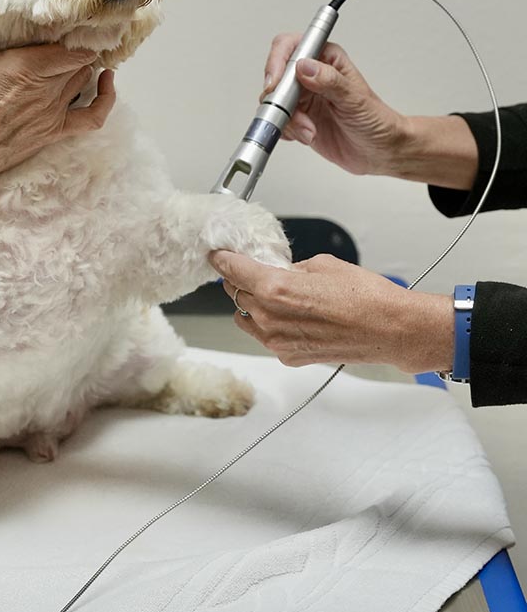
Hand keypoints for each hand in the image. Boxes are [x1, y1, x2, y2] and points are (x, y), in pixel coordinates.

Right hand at [0, 44, 115, 238]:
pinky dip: (106, 99)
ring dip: (83, 66)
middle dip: (77, 44)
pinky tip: (107, 82)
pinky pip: (92, 116)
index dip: (74, 29)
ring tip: (77, 54)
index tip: (72, 19)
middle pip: (76, 59)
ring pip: (83, 79)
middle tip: (71, 33)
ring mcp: (52, 112)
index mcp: (25, 65)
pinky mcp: (51, 133)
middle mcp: (45, 88)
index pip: (67, 44)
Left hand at [209, 249, 452, 373]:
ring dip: (252, 304)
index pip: (232, 271)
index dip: (223, 260)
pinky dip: (269, 324)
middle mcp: (270, 318)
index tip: (218, 255)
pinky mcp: (289, 356)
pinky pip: (266, 336)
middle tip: (252, 271)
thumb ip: (290, 268)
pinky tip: (291, 315)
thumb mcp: (322, 265)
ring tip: (273, 295)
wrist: (392, 330)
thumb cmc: (366, 296)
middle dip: (240, 281)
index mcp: (274, 289)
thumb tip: (278, 270)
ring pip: (246, 318)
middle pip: (236, 295)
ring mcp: (277, 341)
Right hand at [262, 36, 406, 175]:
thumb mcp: (355, 98)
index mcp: (326, 59)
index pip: (291, 47)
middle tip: (292, 114)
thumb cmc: (376, 120)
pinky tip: (306, 135)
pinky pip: (278, 121)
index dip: (277, 62)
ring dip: (288, 120)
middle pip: (276, 77)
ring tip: (309, 130)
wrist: (379, 151)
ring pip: (274, 102)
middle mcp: (311, 76)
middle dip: (281, 100)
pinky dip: (288, 131)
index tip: (275, 84)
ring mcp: (303, 97)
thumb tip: (304, 66)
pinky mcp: (298, 118)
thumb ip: (329, 80)